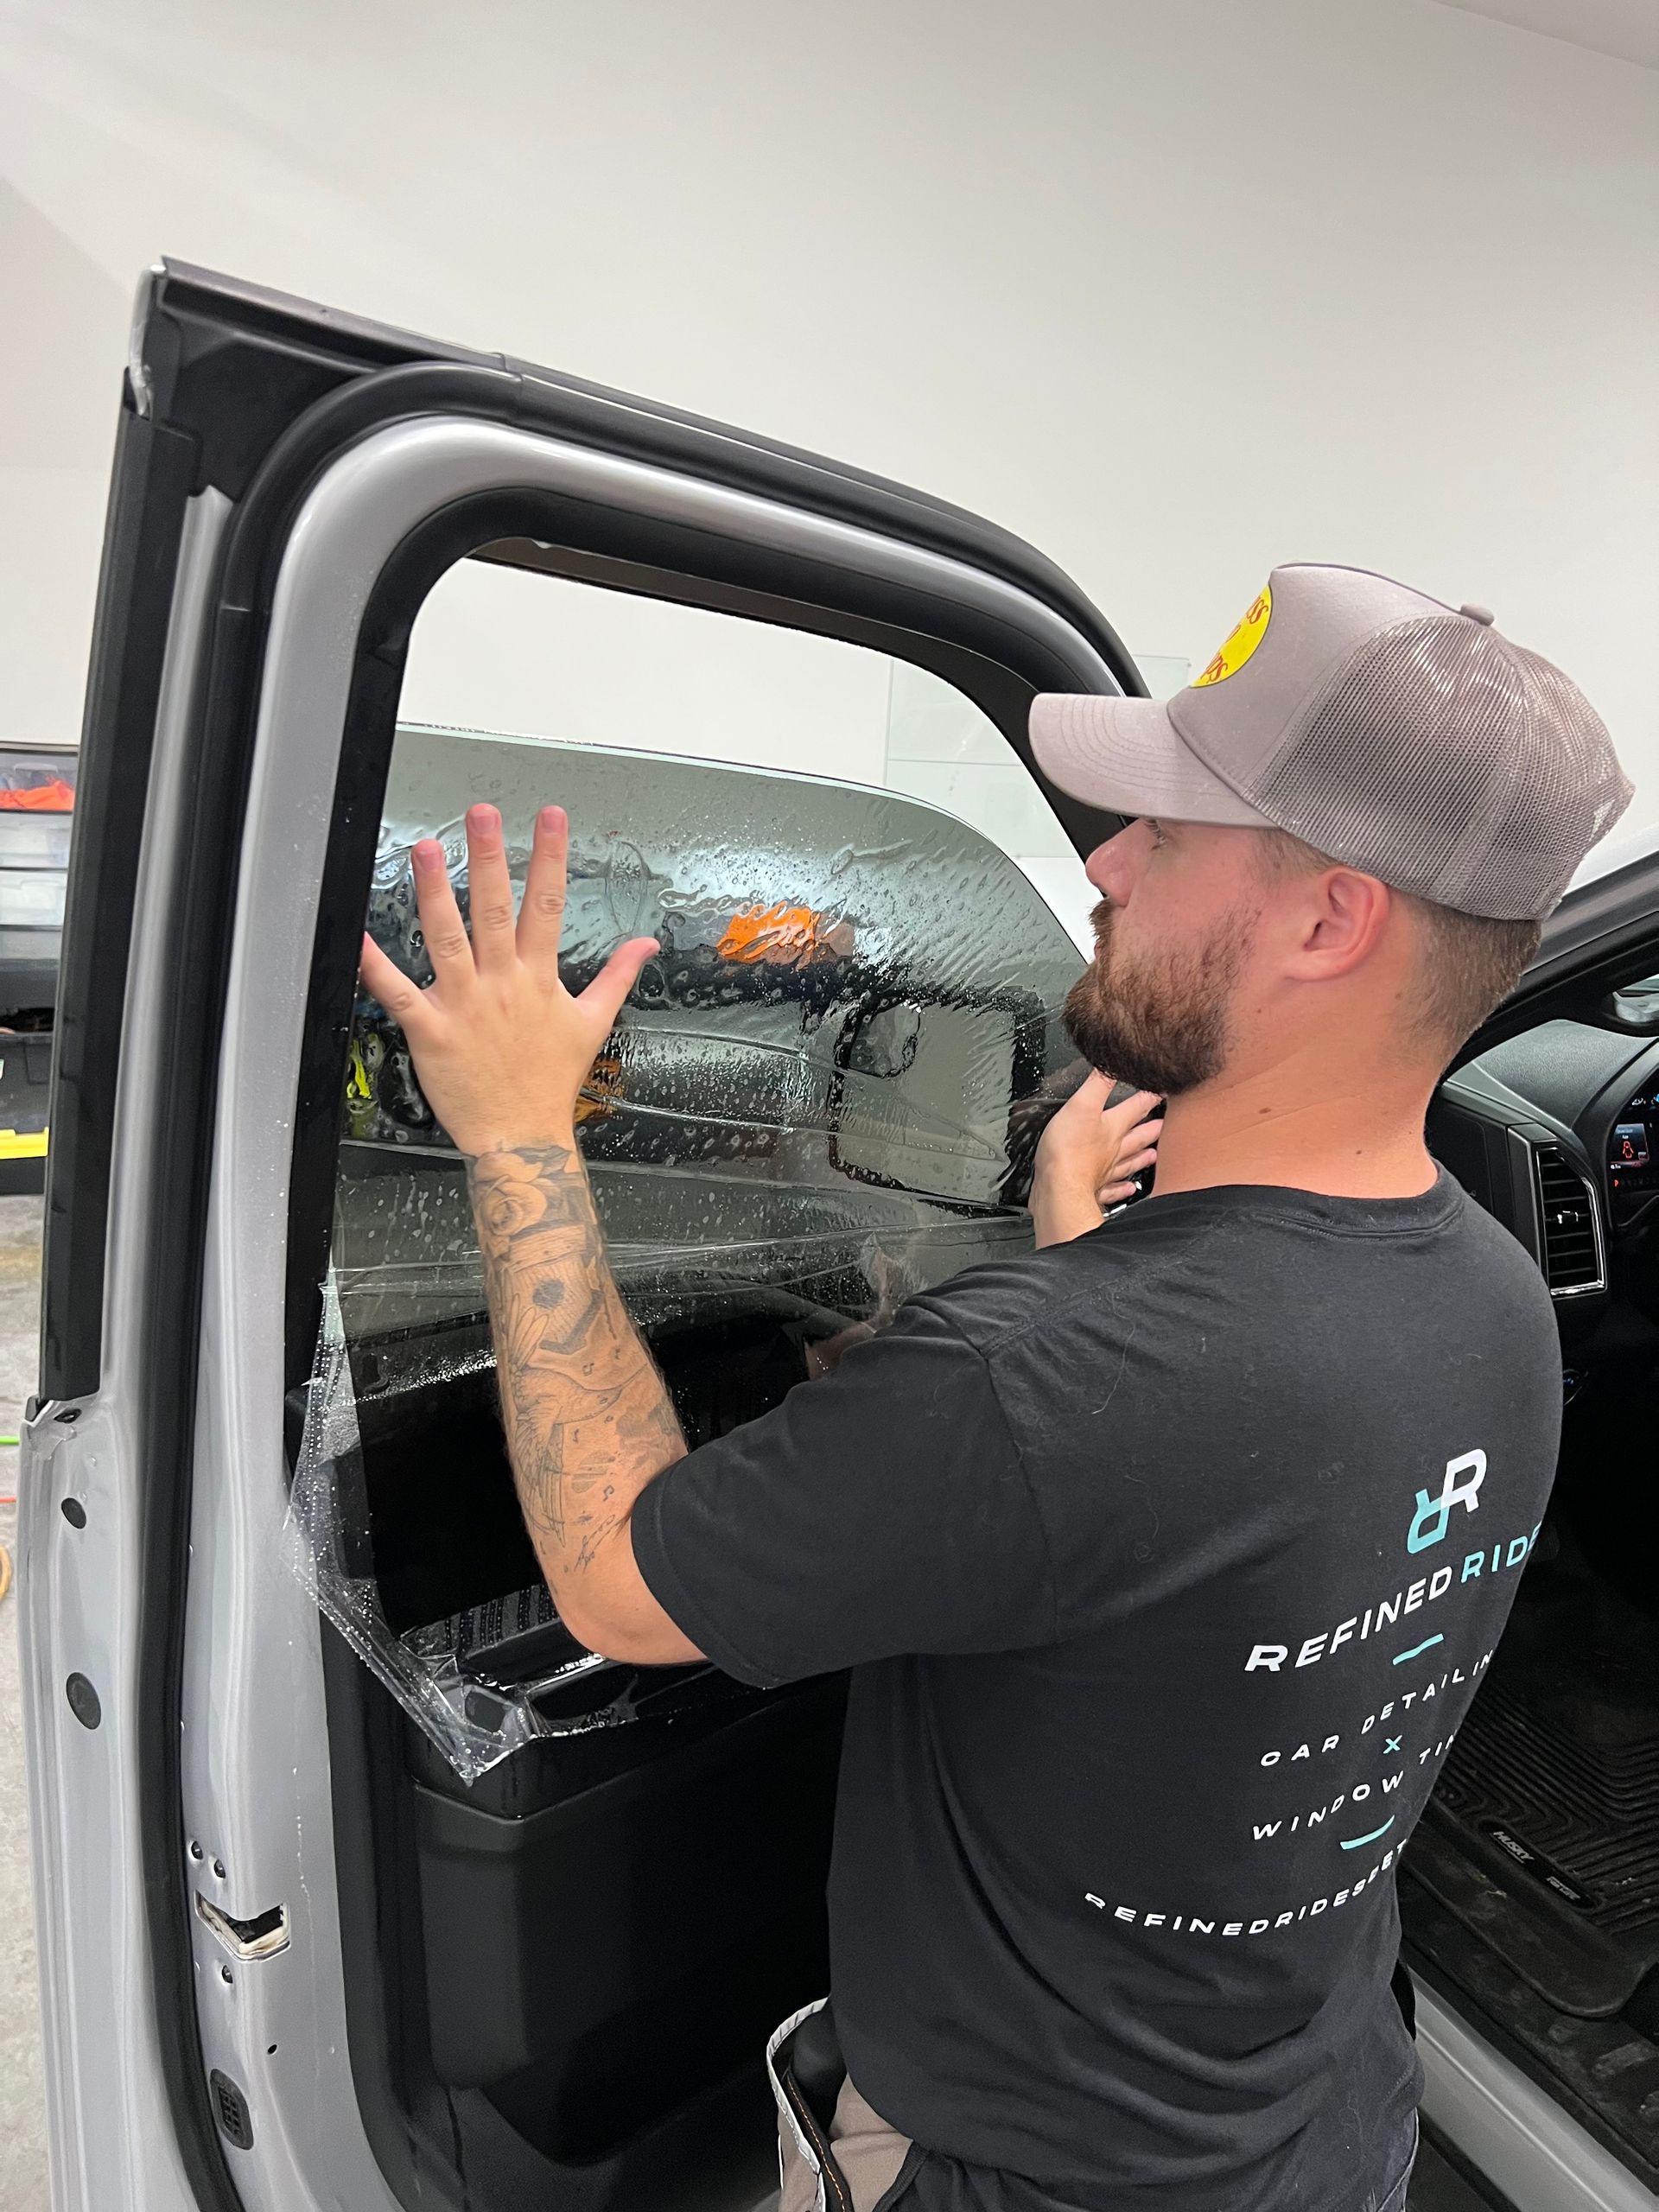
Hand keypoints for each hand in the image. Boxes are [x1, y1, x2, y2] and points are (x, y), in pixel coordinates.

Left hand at [357, 803, 657, 1156]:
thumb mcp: (593, 1024)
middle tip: (480, 815)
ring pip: (448, 939)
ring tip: (427, 850)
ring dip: (435, 892)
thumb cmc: (550, 1083)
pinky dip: (378, 965)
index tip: (549, 818)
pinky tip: (362, 934)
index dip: (550, 858)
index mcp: (539, 979)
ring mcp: (465, 1005)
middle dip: (489, 858)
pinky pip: (399, 992)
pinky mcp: (432, 1029)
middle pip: (495, 910)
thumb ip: (617, 976)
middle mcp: (502, 984)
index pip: (547, 906)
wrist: (521, 1137)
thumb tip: (645, 944)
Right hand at [1029, 1071, 1161, 1247]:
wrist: (1060, 1189)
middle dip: (1152, 1127)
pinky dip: (1122, 1188)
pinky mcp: (1093, 1189)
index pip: (1137, 1107)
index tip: (1165, 1089)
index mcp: (1112, 1127)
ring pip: (1129, 1161)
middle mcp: (1113, 1149)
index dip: (1150, 1096)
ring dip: (1142, 1156)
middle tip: (1167, 1124)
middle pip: (1138, 1135)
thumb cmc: (1068, 1150)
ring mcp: (1105, 1171)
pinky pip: (1113, 1189)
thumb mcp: (1081, 1105)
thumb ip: (1098, 1083)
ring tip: (1154, 1154)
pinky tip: (1129, 1188)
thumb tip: (1110, 1063)